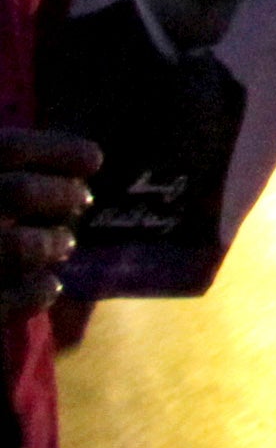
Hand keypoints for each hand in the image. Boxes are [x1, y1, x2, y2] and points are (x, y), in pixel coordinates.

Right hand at [0, 131, 97, 320]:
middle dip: (61, 196)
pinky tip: (49, 285)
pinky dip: (39, 290)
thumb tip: (83, 160)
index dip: (57, 150)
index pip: (7, 147)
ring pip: (18, 246)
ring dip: (53, 242)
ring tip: (64, 243)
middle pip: (18, 193)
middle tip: (82, 200)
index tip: (95, 158)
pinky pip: (9, 300)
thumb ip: (3, 172)